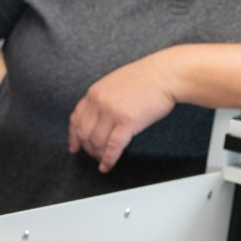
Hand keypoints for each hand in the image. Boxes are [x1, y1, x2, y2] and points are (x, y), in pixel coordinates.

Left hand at [68, 53, 180, 173]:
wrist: (166, 74)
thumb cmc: (147, 77)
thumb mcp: (116, 82)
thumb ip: (104, 97)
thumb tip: (99, 116)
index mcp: (95, 91)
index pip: (76, 118)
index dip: (73, 136)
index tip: (74, 146)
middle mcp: (99, 101)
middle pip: (83, 133)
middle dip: (87, 148)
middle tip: (93, 156)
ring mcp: (111, 111)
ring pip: (96, 142)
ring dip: (98, 155)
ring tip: (103, 161)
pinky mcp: (126, 121)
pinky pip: (112, 147)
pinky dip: (108, 160)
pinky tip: (107, 166)